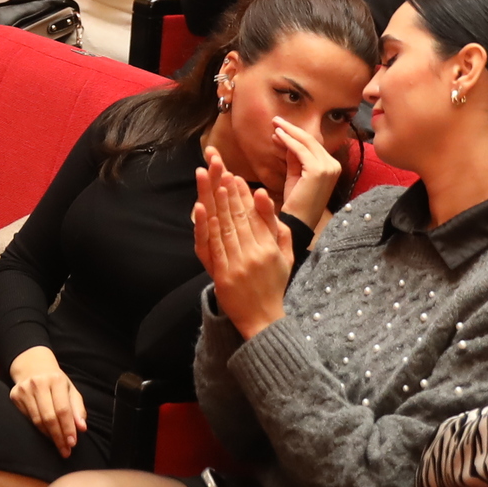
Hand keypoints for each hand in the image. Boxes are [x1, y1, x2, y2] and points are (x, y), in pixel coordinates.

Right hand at [5, 346, 87, 457]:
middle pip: (49, 417)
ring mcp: (24, 390)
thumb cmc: (55, 380)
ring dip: (49, 436)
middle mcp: (38, 383)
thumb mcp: (70, 389)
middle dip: (59, 437)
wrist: (32, 365)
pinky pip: (28, 419)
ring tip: (58, 445)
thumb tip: (82, 428)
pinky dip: (39, 429)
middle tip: (65, 450)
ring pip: (37, 420)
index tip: (72, 443)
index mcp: (56, 379)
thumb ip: (78, 408)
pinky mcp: (14, 396)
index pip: (63, 409)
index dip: (68, 428)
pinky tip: (47, 434)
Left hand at [191, 149, 298, 340]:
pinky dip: (207, 226)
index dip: (242, 194)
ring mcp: (238, 264)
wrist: (263, 319)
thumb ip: (276, 225)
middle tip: (219, 167)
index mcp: (270, 247)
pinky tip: (202, 209)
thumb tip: (264, 196)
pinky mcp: (223, 275)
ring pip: (224, 226)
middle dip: (227, 190)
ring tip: (210, 179)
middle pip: (237, 216)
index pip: (253, 214)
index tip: (234, 175)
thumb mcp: (285, 254)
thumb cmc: (274, 283)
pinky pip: (214, 246)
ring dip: (216, 201)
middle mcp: (255, 253)